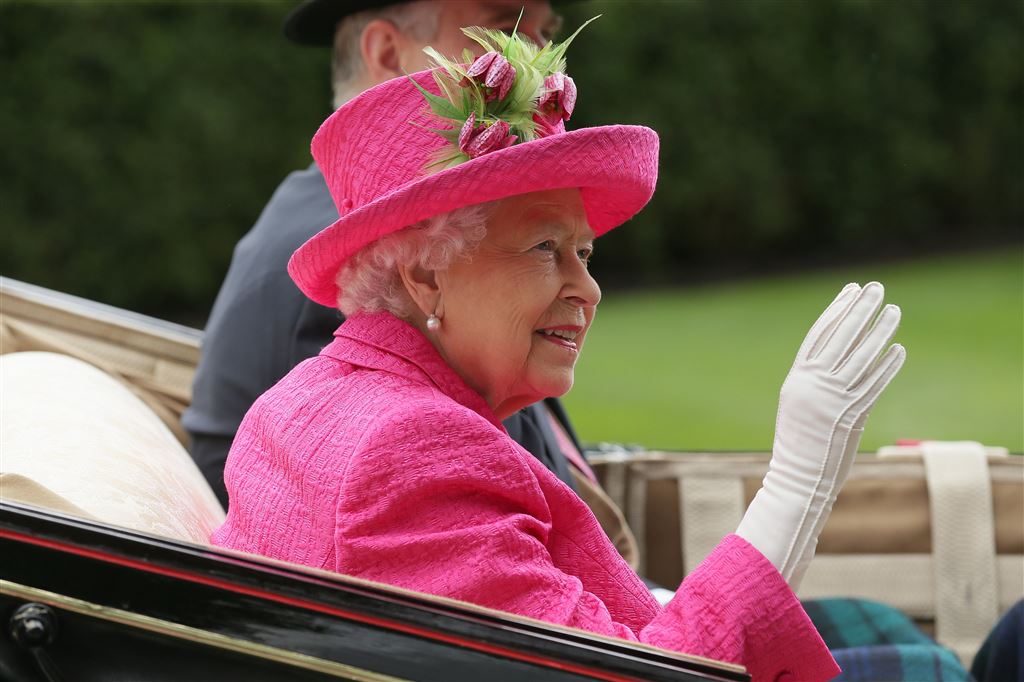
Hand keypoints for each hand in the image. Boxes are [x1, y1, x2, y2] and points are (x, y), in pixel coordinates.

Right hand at [736, 282, 904, 588]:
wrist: (797, 480)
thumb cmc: (799, 444)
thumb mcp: (799, 405)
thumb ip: (817, 381)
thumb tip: (846, 356)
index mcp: (796, 379)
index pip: (818, 335)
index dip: (837, 310)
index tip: (851, 291)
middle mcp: (812, 385)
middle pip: (840, 338)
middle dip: (859, 310)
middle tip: (876, 288)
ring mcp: (832, 400)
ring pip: (860, 356)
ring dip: (879, 331)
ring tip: (893, 311)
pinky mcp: (851, 416)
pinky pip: (873, 384)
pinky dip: (887, 366)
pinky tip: (899, 349)